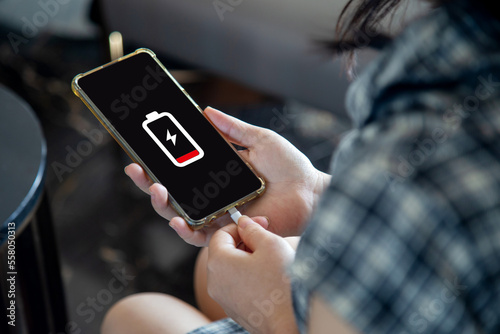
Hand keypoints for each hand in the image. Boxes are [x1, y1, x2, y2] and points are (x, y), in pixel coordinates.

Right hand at [125, 107, 330, 245]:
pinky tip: (178, 221)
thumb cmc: (289, 166)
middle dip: (149, 184)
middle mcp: (212, 195)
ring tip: (156, 191)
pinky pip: (202, 236)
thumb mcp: (259, 140)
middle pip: (172, 194)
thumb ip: (233, 129)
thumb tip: (205, 111)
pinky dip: (187, 231)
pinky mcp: (229, 232)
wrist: (311, 192)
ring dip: (162, 206)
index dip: (158, 162)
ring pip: (180, 216)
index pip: (180, 170)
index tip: (140, 150)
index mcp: (216, 173)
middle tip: (137, 171)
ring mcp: (219, 214)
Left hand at [207, 216, 298, 333]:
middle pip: (224, 253)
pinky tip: (270, 279)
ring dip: (248, 261)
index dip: (240, 226)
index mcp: (219, 262)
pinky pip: (238, 287)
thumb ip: (253, 230)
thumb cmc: (282, 283)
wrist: (292, 323)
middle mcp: (215, 282)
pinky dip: (250, 278)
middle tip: (266, 241)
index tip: (257, 224)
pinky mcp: (235, 312)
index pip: (221, 235)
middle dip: (244, 243)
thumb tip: (244, 224)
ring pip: (231, 270)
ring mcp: (224, 300)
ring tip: (271, 261)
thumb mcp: (271, 245)